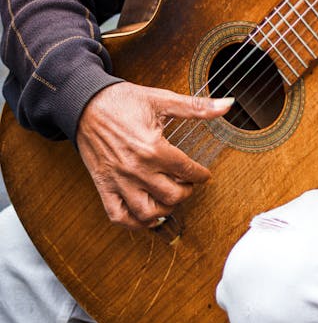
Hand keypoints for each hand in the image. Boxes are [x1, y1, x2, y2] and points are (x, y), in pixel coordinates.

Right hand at [76, 81, 232, 229]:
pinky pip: (119, 216)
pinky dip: (135, 223)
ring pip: (148, 212)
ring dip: (164, 210)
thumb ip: (196, 107)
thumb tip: (227, 105)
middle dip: (186, 192)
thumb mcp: (161, 99)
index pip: (187, 171)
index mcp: (153, 148)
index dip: (201, 175)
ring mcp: (118, 181)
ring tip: (169, 199)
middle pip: (172, 196)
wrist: (84, 104)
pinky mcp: (103, 186)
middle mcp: (136, 169)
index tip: (203, 174)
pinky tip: (146, 214)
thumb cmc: (122, 100)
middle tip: (187, 184)